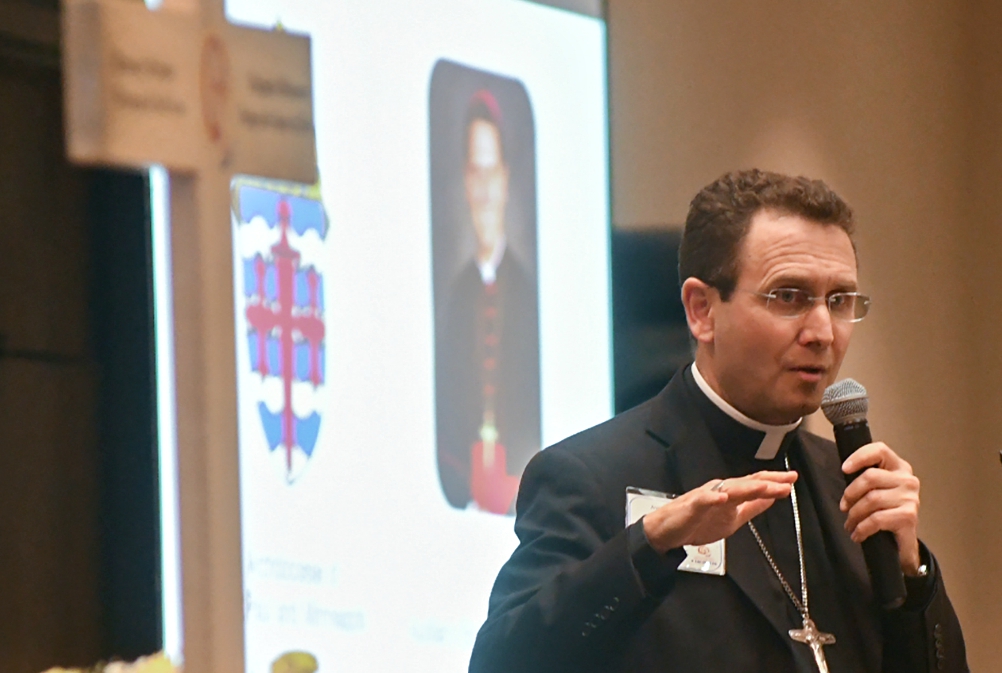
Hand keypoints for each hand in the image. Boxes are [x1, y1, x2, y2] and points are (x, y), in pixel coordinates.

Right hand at [642, 471, 796, 553]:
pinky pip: (703, 500)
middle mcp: (721, 490)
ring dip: (747, 487)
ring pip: (729, 489)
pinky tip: (721, 497)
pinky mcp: (692, 506)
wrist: (668, 530)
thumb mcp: (733, 518)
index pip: (755, 484)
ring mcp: (707, 496)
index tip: (792, 478)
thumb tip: (772, 499)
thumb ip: (752, 507)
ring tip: (764, 486)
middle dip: (767, 482)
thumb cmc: (697, 522)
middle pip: (747, 484)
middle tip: (787, 480)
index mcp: (731, 494)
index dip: (774, 481)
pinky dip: (712, 498)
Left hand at [840, 442, 921, 574]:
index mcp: (898, 467)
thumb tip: (844, 471)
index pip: (879, 450)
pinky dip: (862, 528)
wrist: (902, 543)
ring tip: (849, 524)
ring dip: (854, 515)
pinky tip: (857, 534)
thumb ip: (865, 478)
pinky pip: (876, 519)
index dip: (859, 457)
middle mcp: (907, 479)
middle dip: (850, 494)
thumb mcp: (875, 490)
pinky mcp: (909, 516)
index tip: (844, 469)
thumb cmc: (885, 512)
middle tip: (844, 507)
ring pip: (871, 499)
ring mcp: (910, 498)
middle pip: (870, 477)